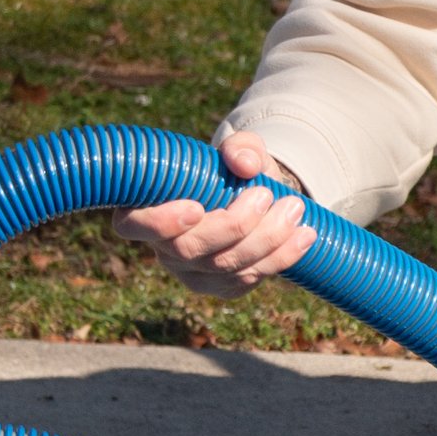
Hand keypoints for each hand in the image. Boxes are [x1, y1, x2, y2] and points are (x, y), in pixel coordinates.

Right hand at [123, 129, 315, 296]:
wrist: (257, 201)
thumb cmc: (233, 172)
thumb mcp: (238, 149)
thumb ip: (241, 147)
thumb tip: (247, 164)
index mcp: (147, 210)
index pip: (133, 226)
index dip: (159, 223)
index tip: (196, 208)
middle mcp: (163, 248)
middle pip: (190, 250)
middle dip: (234, 225)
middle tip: (266, 194)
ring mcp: (192, 274)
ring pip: (224, 267)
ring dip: (266, 239)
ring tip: (295, 209)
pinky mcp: (222, 288)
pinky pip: (248, 280)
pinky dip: (280, 257)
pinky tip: (303, 235)